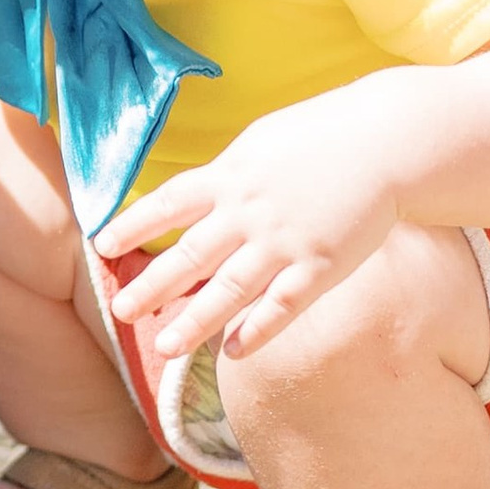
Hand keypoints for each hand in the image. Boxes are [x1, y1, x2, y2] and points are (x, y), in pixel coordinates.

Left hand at [96, 111, 402, 362]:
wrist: (385, 141)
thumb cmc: (323, 136)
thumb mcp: (260, 142)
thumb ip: (227, 173)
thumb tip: (194, 196)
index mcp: (230, 175)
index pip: (169, 203)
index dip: (134, 225)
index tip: (104, 246)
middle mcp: (248, 211)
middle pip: (190, 255)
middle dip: (152, 286)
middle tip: (120, 312)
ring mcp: (284, 241)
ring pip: (229, 289)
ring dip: (195, 322)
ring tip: (165, 348)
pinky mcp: (320, 265)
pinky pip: (282, 306)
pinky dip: (257, 330)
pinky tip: (234, 351)